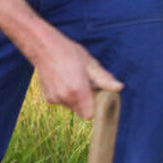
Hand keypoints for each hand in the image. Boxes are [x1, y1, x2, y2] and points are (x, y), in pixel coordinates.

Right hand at [0, 0, 122, 118]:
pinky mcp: (48, 98)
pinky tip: (63, 80)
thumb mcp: (90, 63)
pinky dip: (65, 95)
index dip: (95, 107)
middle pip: (81, 112)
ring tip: (73, 79)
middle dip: (86, 102)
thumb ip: (104, 79)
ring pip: (71, 107)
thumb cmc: (69, 52)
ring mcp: (55, 99)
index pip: (90, 115)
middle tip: (85, 84)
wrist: (43, 46)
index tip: (96, 95)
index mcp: (78, 90)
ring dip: (75, 98)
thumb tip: (119, 88)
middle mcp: (65, 97)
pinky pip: (62, 102)